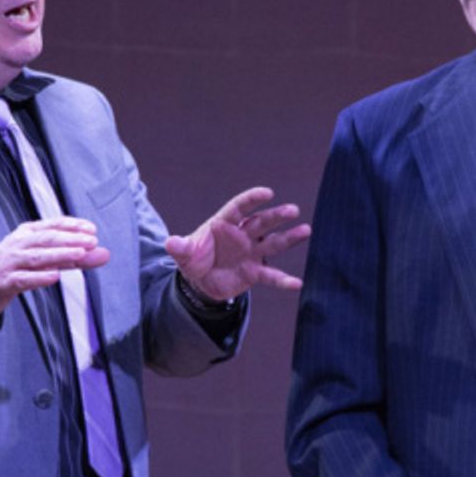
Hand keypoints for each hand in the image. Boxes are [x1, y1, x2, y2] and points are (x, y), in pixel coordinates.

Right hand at [0, 216, 110, 317]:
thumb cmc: (14, 266)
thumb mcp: (42, 258)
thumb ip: (74, 257)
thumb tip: (104, 254)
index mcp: (28, 233)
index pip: (53, 225)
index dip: (73, 226)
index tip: (92, 229)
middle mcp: (19, 244)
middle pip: (46, 239)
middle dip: (71, 239)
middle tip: (92, 241)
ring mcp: (11, 263)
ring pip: (37, 257)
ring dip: (60, 255)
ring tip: (79, 254)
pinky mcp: (5, 282)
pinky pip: (23, 279)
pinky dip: (39, 277)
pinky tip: (54, 276)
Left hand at [164, 186, 310, 300]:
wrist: (201, 281)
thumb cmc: (194, 259)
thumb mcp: (184, 254)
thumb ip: (180, 247)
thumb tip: (170, 242)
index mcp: (224, 223)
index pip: (239, 207)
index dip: (252, 199)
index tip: (268, 193)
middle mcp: (242, 235)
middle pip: (261, 222)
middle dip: (276, 216)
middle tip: (293, 210)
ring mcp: (251, 252)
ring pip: (273, 242)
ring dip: (289, 237)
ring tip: (305, 230)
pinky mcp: (254, 272)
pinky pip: (270, 275)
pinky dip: (283, 280)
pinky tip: (297, 283)